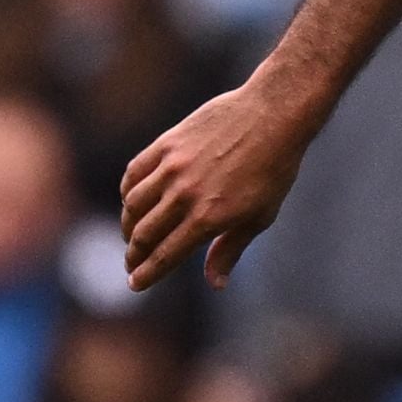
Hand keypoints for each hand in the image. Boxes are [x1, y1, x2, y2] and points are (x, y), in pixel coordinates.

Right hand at [121, 75, 317, 289]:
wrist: (272, 116)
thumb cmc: (273, 170)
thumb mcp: (259, 217)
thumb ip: (230, 250)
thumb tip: (215, 284)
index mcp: (208, 218)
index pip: (165, 256)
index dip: (146, 274)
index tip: (135, 284)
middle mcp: (185, 195)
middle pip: (144, 234)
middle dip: (134, 255)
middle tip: (132, 264)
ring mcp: (173, 168)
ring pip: (133, 205)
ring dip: (128, 226)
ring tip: (132, 235)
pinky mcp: (167, 144)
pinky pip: (135, 173)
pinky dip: (128, 191)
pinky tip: (131, 200)